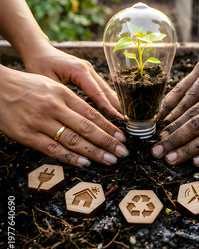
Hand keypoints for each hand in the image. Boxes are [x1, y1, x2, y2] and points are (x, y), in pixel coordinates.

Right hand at [0, 65, 127, 166]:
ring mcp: (40, 122)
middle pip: (87, 128)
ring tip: (109, 160)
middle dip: (108, 142)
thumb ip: (70, 100)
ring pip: (73, 140)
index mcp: (62, 94)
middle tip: (122, 153)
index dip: (109, 127)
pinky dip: (71, 157)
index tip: (121, 137)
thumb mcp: (51, 85)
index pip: (91, 113)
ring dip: (94, 152)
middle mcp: (54, 107)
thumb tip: (92, 117)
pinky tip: (84, 163)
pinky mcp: (27, 135)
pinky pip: (53, 149)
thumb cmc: (26, 86)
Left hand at [23, 45, 121, 117]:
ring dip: (114, 102)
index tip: (117, 118)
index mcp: (79, 70)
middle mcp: (87, 68)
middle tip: (126, 120)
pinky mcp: (87, 73)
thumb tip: (77, 113)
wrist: (38, 50)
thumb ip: (63, 97)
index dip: (107, 106)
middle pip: (106, 89)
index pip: (97, 92)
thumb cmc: (39, 65)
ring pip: (105, 88)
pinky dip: (107, 98)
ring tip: (123, 118)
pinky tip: (112, 109)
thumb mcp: (48, 82)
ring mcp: (89, 69)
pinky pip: (100, 87)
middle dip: (116, 105)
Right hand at [158, 43, 198, 121]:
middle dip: (170, 111)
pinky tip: (167, 110)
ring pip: (179, 88)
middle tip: (160, 127)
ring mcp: (198, 68)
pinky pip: (184, 86)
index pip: (194, 95)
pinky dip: (175, 99)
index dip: (181, 112)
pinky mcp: (198, 71)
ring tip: (158, 120)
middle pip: (182, 92)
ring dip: (168, 105)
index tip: (170, 125)